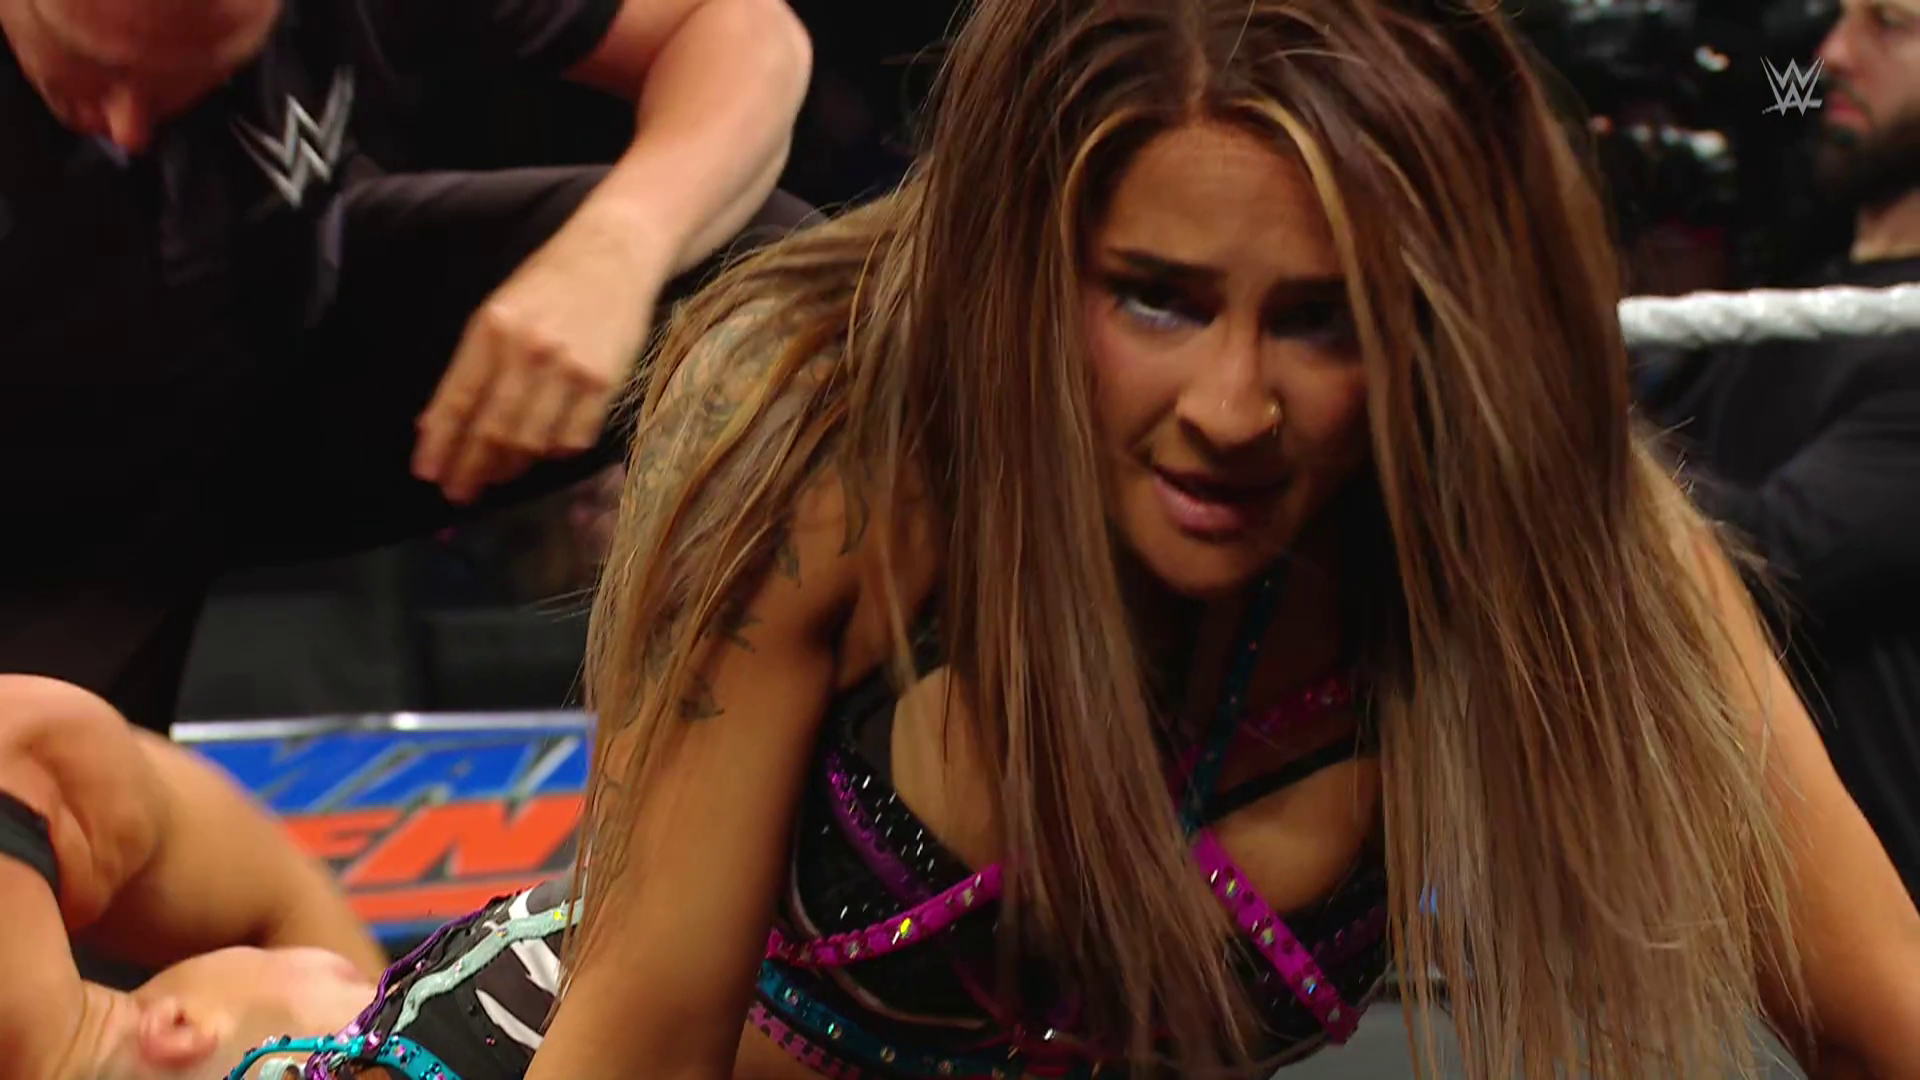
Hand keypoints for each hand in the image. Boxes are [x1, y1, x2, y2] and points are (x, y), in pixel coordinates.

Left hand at [413, 204, 666, 503]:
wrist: (614, 254)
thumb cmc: (549, 281)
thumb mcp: (497, 312)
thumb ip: (470, 365)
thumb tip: (435, 422)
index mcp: (492, 329)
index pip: (458, 400)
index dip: (441, 443)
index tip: (428, 474)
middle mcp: (528, 352)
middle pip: (493, 429)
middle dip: (471, 468)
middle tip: (458, 493)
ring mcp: (570, 369)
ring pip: (532, 440)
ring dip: (510, 467)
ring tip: (496, 477)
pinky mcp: (605, 382)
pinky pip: (575, 437)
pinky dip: (555, 453)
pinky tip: (544, 453)